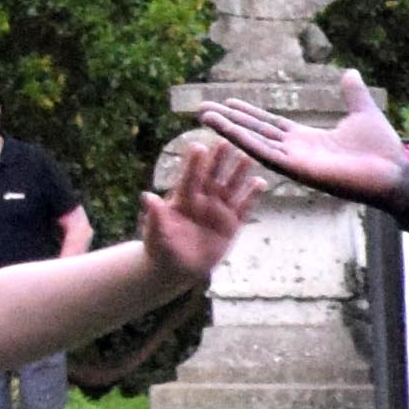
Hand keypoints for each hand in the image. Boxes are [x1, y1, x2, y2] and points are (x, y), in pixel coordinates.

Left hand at [138, 132, 263, 285]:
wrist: (177, 268)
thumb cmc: (161, 248)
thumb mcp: (156, 234)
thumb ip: (155, 215)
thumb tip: (147, 196)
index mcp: (182, 200)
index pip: (190, 179)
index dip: (194, 164)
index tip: (199, 146)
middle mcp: (202, 201)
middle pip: (212, 177)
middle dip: (218, 160)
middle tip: (227, 140)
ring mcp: (218, 211)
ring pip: (230, 188)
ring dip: (238, 173)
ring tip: (248, 156)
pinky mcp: (231, 224)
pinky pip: (243, 207)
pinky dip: (252, 196)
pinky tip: (260, 183)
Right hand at [196, 91, 408, 206]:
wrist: (396, 174)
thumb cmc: (383, 150)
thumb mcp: (363, 112)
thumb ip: (353, 94)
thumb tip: (350, 72)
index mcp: (308, 139)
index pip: (271, 125)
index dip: (249, 113)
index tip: (228, 101)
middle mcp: (297, 151)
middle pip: (255, 133)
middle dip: (229, 121)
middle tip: (202, 109)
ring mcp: (296, 162)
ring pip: (254, 143)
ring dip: (229, 130)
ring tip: (205, 116)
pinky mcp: (300, 171)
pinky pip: (267, 155)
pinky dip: (246, 142)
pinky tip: (227, 131)